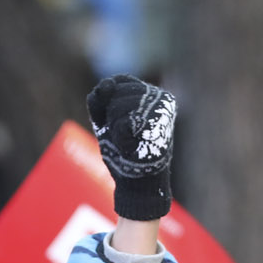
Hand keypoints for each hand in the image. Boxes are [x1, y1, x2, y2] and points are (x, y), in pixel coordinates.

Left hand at [86, 75, 176, 221]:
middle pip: (116, 91)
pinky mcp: (157, 122)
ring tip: (128, 141)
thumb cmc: (122, 152)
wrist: (136, 182)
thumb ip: (102, 99)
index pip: (120, 80)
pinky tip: (130, 146)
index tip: (110, 119)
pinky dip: (118, 138)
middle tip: (122, 135)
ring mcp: (160, 108)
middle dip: (110, 115)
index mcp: (150, 94)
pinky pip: (122, 123)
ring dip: (114, 127)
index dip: (107, 99)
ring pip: (118, 106)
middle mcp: (159, 97)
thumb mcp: (106, 120)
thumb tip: (106, 84)